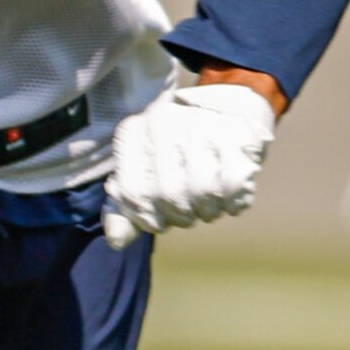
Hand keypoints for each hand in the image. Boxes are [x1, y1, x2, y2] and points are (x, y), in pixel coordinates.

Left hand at [101, 81, 277, 248]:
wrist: (226, 109)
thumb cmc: (178, 152)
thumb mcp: (145, 173)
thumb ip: (127, 208)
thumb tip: (115, 240)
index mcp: (132, 133)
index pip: (131, 193)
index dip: (147, 218)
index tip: (159, 220)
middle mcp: (161, 124)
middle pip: (168, 195)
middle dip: (182, 216)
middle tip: (190, 212)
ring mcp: (198, 125)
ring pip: (201, 191)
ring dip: (209, 211)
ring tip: (210, 205)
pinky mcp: (233, 133)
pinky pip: (233, 184)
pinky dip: (234, 202)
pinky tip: (231, 201)